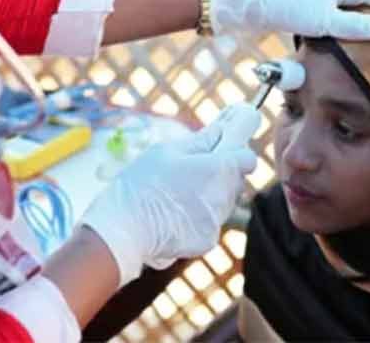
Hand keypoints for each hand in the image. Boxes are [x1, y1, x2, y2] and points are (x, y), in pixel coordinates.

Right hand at [81, 104, 259, 287]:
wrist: (122, 231)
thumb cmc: (142, 184)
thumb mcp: (167, 151)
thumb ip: (202, 141)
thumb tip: (223, 130)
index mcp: (219, 169)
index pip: (248, 158)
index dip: (237, 151)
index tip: (224, 149)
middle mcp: (225, 196)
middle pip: (235, 179)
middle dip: (221, 172)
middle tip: (191, 169)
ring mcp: (217, 220)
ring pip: (223, 200)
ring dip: (209, 193)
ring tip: (176, 193)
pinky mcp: (208, 240)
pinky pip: (210, 221)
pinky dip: (198, 216)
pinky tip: (173, 214)